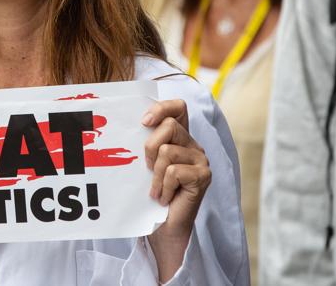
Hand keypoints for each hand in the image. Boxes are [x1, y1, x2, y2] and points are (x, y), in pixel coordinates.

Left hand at [143, 99, 210, 278]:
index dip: (162, 107)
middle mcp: (193, 145)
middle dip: (149, 147)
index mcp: (180, 138)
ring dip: (155, 175)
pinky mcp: (203, 176)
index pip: (178, 107)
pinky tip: (164, 197)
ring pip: (168, 151)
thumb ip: (146, 143)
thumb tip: (132, 126)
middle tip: (147, 169)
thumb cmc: (153, 194)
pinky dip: (163, 186)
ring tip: (156, 189)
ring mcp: (201, 160)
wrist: (164, 227)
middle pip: (169, 126)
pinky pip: (174, 171)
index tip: (143, 122)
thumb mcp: (146, 164)